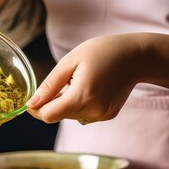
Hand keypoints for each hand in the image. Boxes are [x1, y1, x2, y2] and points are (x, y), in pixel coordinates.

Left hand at [26, 34, 145, 123]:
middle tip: (64, 81)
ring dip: (66, 104)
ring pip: (70, 116)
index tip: (33, 99)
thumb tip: (31, 104)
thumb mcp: (70, 62)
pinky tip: (90, 88)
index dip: (37, 109)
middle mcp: (93, 110)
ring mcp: (102, 115)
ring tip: (80, 82)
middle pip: (58, 116)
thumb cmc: (102, 52)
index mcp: (82, 95)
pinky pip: (83, 115)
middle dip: (53, 103)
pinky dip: (79, 105)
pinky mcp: (107, 116)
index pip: (49, 115)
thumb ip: (50, 85)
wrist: (136, 56)